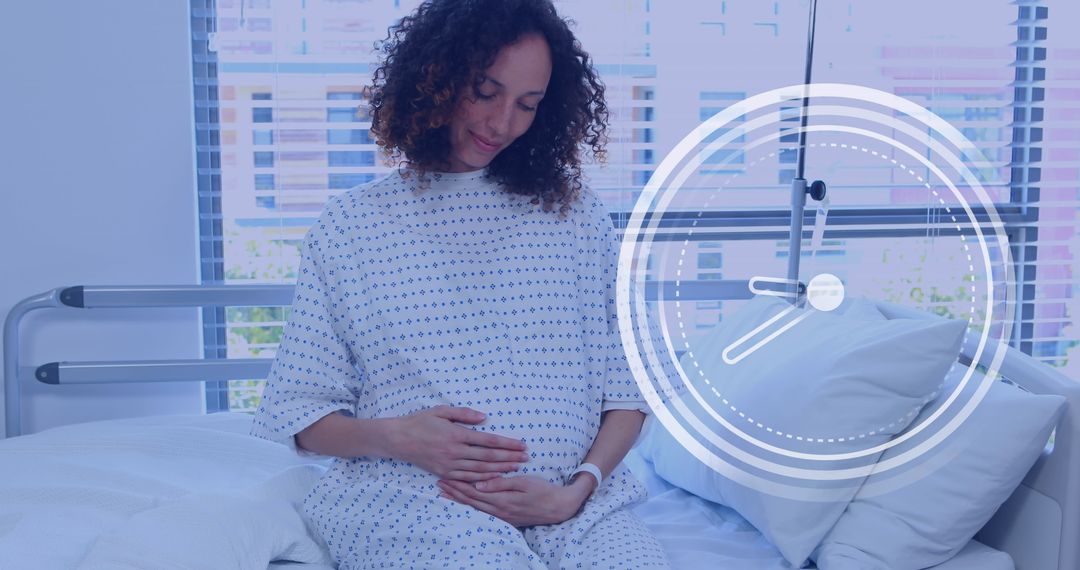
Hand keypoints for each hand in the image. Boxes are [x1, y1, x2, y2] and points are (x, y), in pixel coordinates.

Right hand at [386, 405, 529, 481]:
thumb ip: (464, 413)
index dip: (507, 444)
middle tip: (526, 458)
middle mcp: (454, 452)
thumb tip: (485, 417)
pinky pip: (467, 479)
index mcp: (456, 434)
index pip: (488, 441)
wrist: (398, 439)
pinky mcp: (444, 473)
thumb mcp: (442, 410)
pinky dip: (483, 480)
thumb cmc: (421, 421)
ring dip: (500, 469)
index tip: (522, 445)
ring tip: (516, 468)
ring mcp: (449, 465)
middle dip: (510, 458)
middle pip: (488, 457)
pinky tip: (495, 478)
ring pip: (480, 470)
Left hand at [436, 474, 594, 526]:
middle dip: (454, 492)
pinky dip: (471, 507)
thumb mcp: (524, 482)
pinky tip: (464, 504)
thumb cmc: (543, 490)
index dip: (458, 484)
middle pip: (470, 501)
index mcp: (501, 499)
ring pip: (475, 508)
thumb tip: (480, 485)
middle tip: (439, 484)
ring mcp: (502, 517)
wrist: (558, 507)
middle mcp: (499, 511)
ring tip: (445, 493)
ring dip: (459, 500)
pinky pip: (483, 513)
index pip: (474, 492)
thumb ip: (501, 483)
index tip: (445, 477)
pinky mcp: (506, 519)